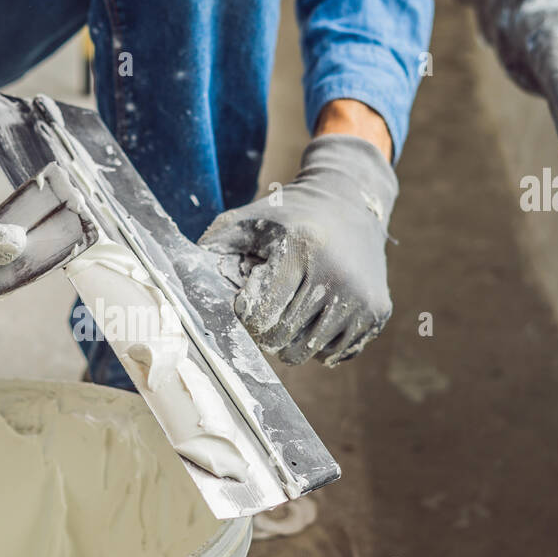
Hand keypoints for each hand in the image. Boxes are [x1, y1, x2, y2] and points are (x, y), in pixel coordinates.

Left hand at [199, 134, 396, 366]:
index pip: (260, 315)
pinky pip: (335, 354)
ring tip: (291, 314)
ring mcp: (361, 297)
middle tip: (267, 314)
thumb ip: (215, 245)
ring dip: (290, 342)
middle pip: (282, 338)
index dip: (247, 316)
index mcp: (302, 250)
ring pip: (308, 352)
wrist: (350, 202)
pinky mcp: (377, 312)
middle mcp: (337, 276)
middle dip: (266, 333)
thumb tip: (180, 275)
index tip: (248, 302)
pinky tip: (317, 317)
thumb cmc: (290, 215)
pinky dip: (319, 345)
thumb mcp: (250, 219)